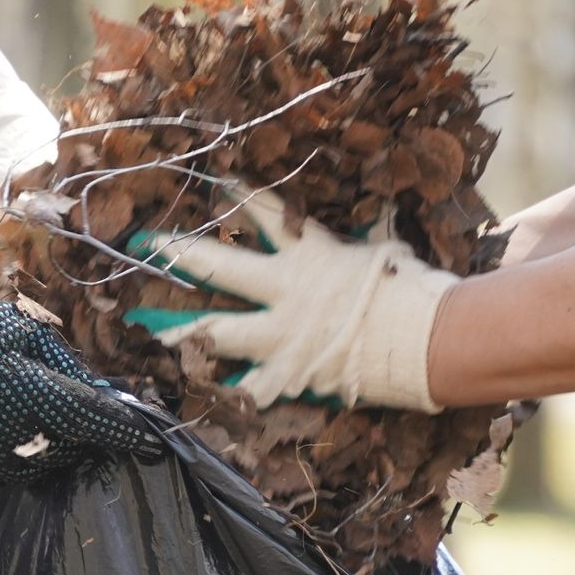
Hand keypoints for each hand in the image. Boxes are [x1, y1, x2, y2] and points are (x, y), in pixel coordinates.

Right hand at [0, 269, 162, 485]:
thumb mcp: (33, 338)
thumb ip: (73, 372)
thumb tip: (115, 398)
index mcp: (26, 390)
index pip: (89, 419)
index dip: (123, 432)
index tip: (153, 444)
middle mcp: (4, 430)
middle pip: (66, 448)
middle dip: (79, 435)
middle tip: (78, 418)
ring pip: (38, 469)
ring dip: (49, 450)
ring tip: (34, 419)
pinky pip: (5, 477)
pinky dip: (16, 460)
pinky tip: (7, 432)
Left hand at [124, 188, 458, 411]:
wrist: (426, 338)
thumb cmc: (410, 289)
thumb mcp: (384, 247)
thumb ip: (366, 232)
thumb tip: (376, 214)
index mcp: (308, 253)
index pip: (264, 213)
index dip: (237, 195)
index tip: (213, 181)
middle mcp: (284, 291)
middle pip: (219, 268)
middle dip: (181, 254)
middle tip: (149, 245)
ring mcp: (281, 336)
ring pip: (218, 333)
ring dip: (184, 333)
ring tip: (154, 333)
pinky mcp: (289, 375)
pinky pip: (251, 389)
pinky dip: (232, 393)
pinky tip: (207, 393)